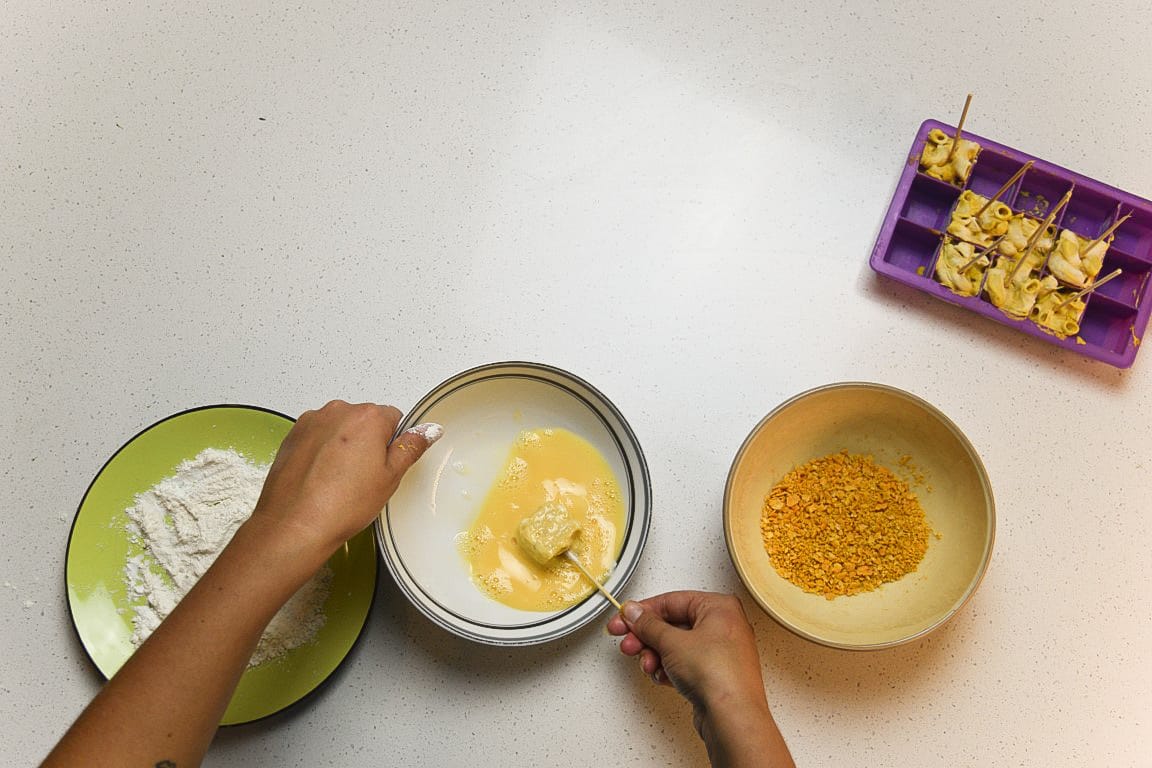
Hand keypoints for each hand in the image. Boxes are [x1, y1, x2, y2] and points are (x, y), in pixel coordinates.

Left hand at [249, 400, 441, 561]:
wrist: (294, 524)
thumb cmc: (339, 505)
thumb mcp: (389, 478)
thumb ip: (411, 448)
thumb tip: (428, 430)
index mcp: (368, 417)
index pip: (394, 417)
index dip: (392, 444)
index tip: (385, 464)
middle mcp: (338, 411)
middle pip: (364, 421)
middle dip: (367, 443)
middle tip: (364, 477)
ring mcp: (312, 422)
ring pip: (339, 429)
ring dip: (343, 446)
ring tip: (339, 481)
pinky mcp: (292, 435)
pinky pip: (316, 437)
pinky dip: (321, 452)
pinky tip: (322, 479)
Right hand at [607, 591, 793, 767]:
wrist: (732, 717)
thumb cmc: (718, 676)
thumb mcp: (672, 642)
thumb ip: (648, 624)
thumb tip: (635, 612)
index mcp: (720, 607)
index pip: (672, 600)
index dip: (643, 611)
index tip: (625, 618)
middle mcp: (724, 626)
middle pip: (673, 624)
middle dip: (647, 637)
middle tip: (629, 643)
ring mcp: (721, 652)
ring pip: (677, 647)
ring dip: (656, 656)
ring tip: (648, 664)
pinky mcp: (715, 674)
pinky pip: (685, 664)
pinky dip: (669, 669)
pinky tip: (662, 676)